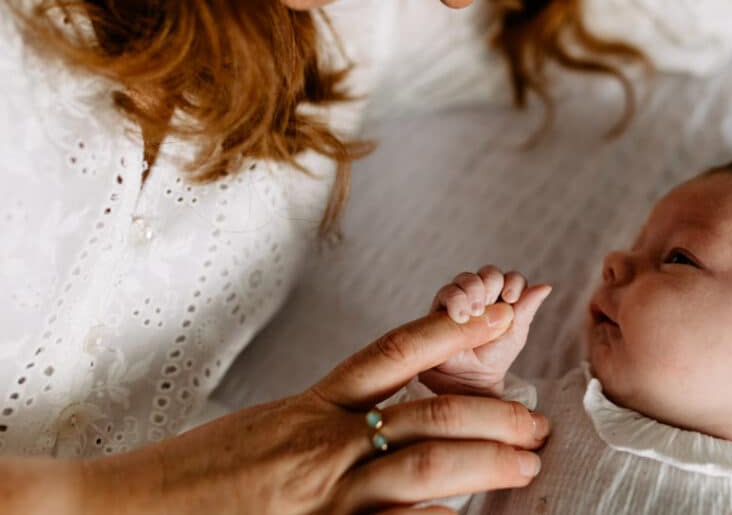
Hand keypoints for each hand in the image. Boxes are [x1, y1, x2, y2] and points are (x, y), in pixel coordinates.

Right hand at [76, 305, 548, 514]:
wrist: (121, 511)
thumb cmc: (194, 476)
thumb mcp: (268, 430)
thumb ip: (327, 424)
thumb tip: (387, 420)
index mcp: (310, 407)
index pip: (393, 354)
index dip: (451, 329)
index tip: (497, 312)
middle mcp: (321, 443)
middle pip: (428, 413)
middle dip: (492, 413)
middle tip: (535, 422)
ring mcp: (322, 495)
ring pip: (422, 470)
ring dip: (483, 464)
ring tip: (525, 465)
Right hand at [419, 265, 551, 396]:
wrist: (468, 380)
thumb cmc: (494, 358)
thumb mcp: (516, 333)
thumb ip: (527, 308)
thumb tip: (546, 286)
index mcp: (504, 299)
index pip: (512, 278)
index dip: (513, 283)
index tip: (510, 299)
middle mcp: (483, 295)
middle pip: (489, 273)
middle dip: (492, 284)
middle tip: (490, 304)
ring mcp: (462, 300)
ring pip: (467, 278)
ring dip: (473, 290)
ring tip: (475, 313)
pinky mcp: (440, 307)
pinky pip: (447, 292)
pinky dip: (455, 299)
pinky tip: (461, 316)